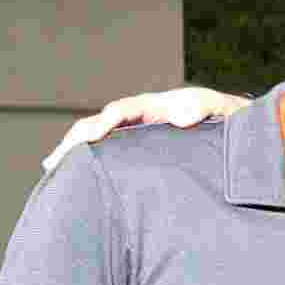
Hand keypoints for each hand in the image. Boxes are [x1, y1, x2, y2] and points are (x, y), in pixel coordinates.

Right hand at [42, 84, 241, 170]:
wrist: (231, 125)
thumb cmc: (225, 117)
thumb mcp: (219, 108)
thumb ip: (203, 107)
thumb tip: (179, 116)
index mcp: (154, 106)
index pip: (121, 111)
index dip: (104, 122)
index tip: (90, 137)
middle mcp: (139, 118)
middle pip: (99, 124)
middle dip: (76, 139)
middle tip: (54, 160)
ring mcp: (136, 134)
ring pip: (99, 139)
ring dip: (75, 152)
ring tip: (53, 170)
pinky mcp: (138, 151)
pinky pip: (110, 154)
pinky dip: (90, 162)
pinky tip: (75, 177)